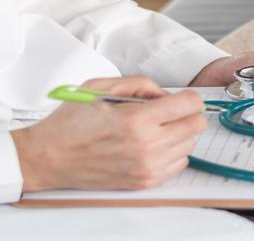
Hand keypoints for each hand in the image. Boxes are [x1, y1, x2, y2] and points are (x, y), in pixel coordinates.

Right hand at [10, 76, 206, 191]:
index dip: (187, 97)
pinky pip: (179, 164)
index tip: (179, 98)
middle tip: (168, 113)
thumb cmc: (70, 122)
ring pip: (190, 145)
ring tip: (155, 130)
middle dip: (186, 114)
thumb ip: (140, 83)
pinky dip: (172, 153)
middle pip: (196, 125)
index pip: (191, 104)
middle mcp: (147, 145)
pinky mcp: (144, 181)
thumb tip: (166, 94)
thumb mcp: (100, 87)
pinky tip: (153, 146)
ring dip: (179, 134)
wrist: (47, 157)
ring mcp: (147, 166)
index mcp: (137, 119)